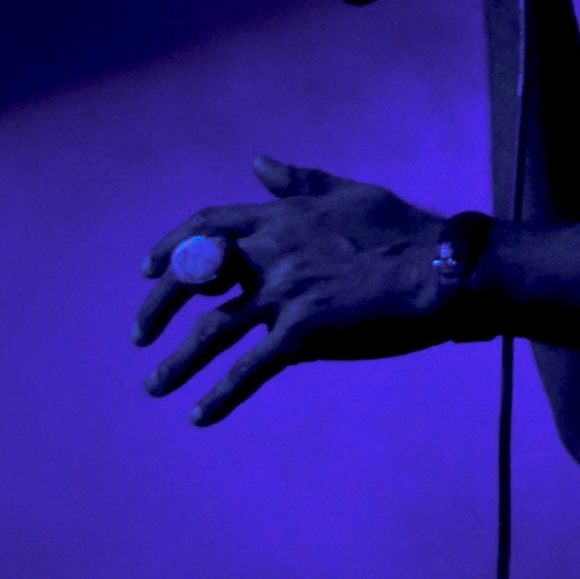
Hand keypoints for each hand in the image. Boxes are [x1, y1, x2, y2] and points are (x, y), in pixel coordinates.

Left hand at [135, 156, 472, 422]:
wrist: (441, 270)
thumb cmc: (403, 230)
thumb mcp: (347, 192)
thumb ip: (298, 182)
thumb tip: (258, 163)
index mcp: (279, 218)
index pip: (206, 225)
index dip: (171, 247)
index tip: (148, 271)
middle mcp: (272, 253)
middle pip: (192, 278)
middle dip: (157, 308)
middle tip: (138, 336)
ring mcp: (285, 294)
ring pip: (210, 331)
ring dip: (176, 363)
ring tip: (153, 388)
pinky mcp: (304, 333)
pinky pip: (250, 369)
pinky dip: (221, 395)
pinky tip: (199, 415)